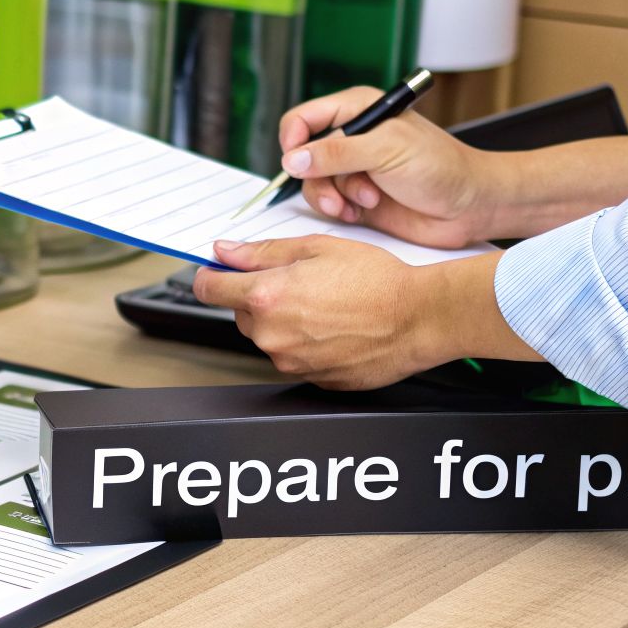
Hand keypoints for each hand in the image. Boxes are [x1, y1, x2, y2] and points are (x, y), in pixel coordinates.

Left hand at [192, 236, 436, 388]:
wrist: (419, 319)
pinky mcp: (311, 379)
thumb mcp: (317, 248)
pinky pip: (295, 357)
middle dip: (261, 296)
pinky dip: (307, 343)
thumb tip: (226, 252)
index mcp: (266, 297)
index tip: (217, 271)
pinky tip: (336, 328)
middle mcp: (271, 335)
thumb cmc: (377, 281)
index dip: (211, 275)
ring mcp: (290, 362)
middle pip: (242, 313)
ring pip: (269, 336)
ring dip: (285, 321)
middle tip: (302, 282)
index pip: (208, 288)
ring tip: (327, 305)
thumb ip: (262, 252)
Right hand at [279, 87, 496, 249]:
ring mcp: (352, 169)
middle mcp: (351, 138)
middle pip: (302, 156)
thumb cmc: (441, 167)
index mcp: (357, 110)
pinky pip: (327, 204)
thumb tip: (294, 159)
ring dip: (334, 197)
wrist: (468, 206)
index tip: (297, 162)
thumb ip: (337, 153)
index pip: (304, 118)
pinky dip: (341, 211)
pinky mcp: (356, 197)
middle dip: (319, 177)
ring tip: (365, 201)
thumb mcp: (386, 150)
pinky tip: (364, 211)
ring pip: (312, 183)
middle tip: (341, 193)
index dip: (293, 139)